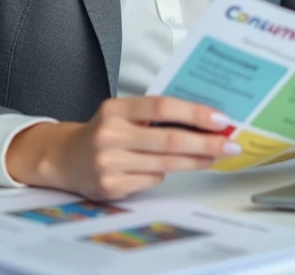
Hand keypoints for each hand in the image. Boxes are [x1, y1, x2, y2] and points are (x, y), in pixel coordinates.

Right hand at [6, 96, 239, 200]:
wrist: (65, 158)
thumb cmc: (104, 131)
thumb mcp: (122, 112)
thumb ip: (154, 113)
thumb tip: (202, 118)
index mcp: (116, 109)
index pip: (162, 107)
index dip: (194, 113)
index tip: (220, 119)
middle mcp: (110, 135)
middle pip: (169, 140)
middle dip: (206, 143)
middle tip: (230, 143)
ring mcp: (109, 163)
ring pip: (166, 164)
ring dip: (196, 161)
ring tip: (216, 156)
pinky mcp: (111, 187)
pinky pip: (152, 180)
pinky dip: (166, 174)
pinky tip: (173, 168)